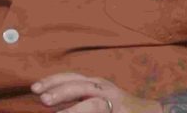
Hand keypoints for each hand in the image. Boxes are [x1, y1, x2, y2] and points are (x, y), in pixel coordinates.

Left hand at [31, 73, 161, 112]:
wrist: (151, 112)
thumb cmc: (120, 108)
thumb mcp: (95, 99)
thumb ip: (76, 101)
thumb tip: (53, 104)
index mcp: (94, 84)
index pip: (71, 78)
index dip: (53, 81)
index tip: (35, 88)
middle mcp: (103, 87)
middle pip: (77, 83)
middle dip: (57, 88)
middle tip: (40, 96)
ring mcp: (113, 99)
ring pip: (89, 97)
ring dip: (69, 102)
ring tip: (52, 107)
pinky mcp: (120, 110)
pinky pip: (98, 109)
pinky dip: (83, 112)